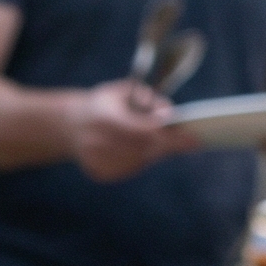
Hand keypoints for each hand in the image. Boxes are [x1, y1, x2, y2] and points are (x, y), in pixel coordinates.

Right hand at [65, 81, 197, 181]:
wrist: (70, 125)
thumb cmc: (106, 104)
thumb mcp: (127, 91)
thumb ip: (150, 100)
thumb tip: (170, 116)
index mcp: (104, 117)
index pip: (144, 132)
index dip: (170, 138)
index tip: (194, 141)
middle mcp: (97, 142)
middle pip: (145, 150)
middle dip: (168, 145)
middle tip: (188, 141)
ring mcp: (97, 161)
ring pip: (140, 162)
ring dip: (153, 152)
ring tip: (149, 139)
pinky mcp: (99, 173)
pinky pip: (130, 169)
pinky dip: (139, 160)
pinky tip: (131, 149)